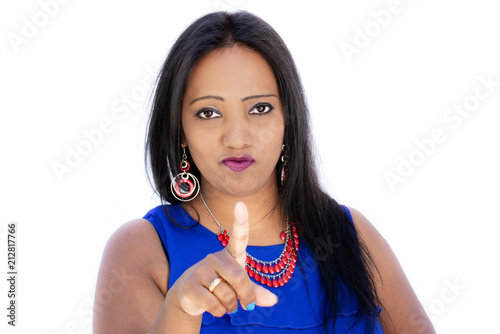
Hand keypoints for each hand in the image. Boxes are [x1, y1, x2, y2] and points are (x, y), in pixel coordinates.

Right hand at [169, 202, 278, 317]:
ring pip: (227, 295)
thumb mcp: (238, 287)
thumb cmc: (219, 286)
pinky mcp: (190, 285)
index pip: (238, 236)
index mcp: (230, 255)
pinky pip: (214, 304)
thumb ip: (255, 292)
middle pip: (239, 277)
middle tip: (245, 306)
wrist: (188, 296)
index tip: (240, 204)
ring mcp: (201, 270)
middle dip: (245, 297)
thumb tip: (274, 301)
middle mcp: (215, 258)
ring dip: (230, 307)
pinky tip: (214, 308)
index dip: (240, 221)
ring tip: (224, 304)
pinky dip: (219, 312)